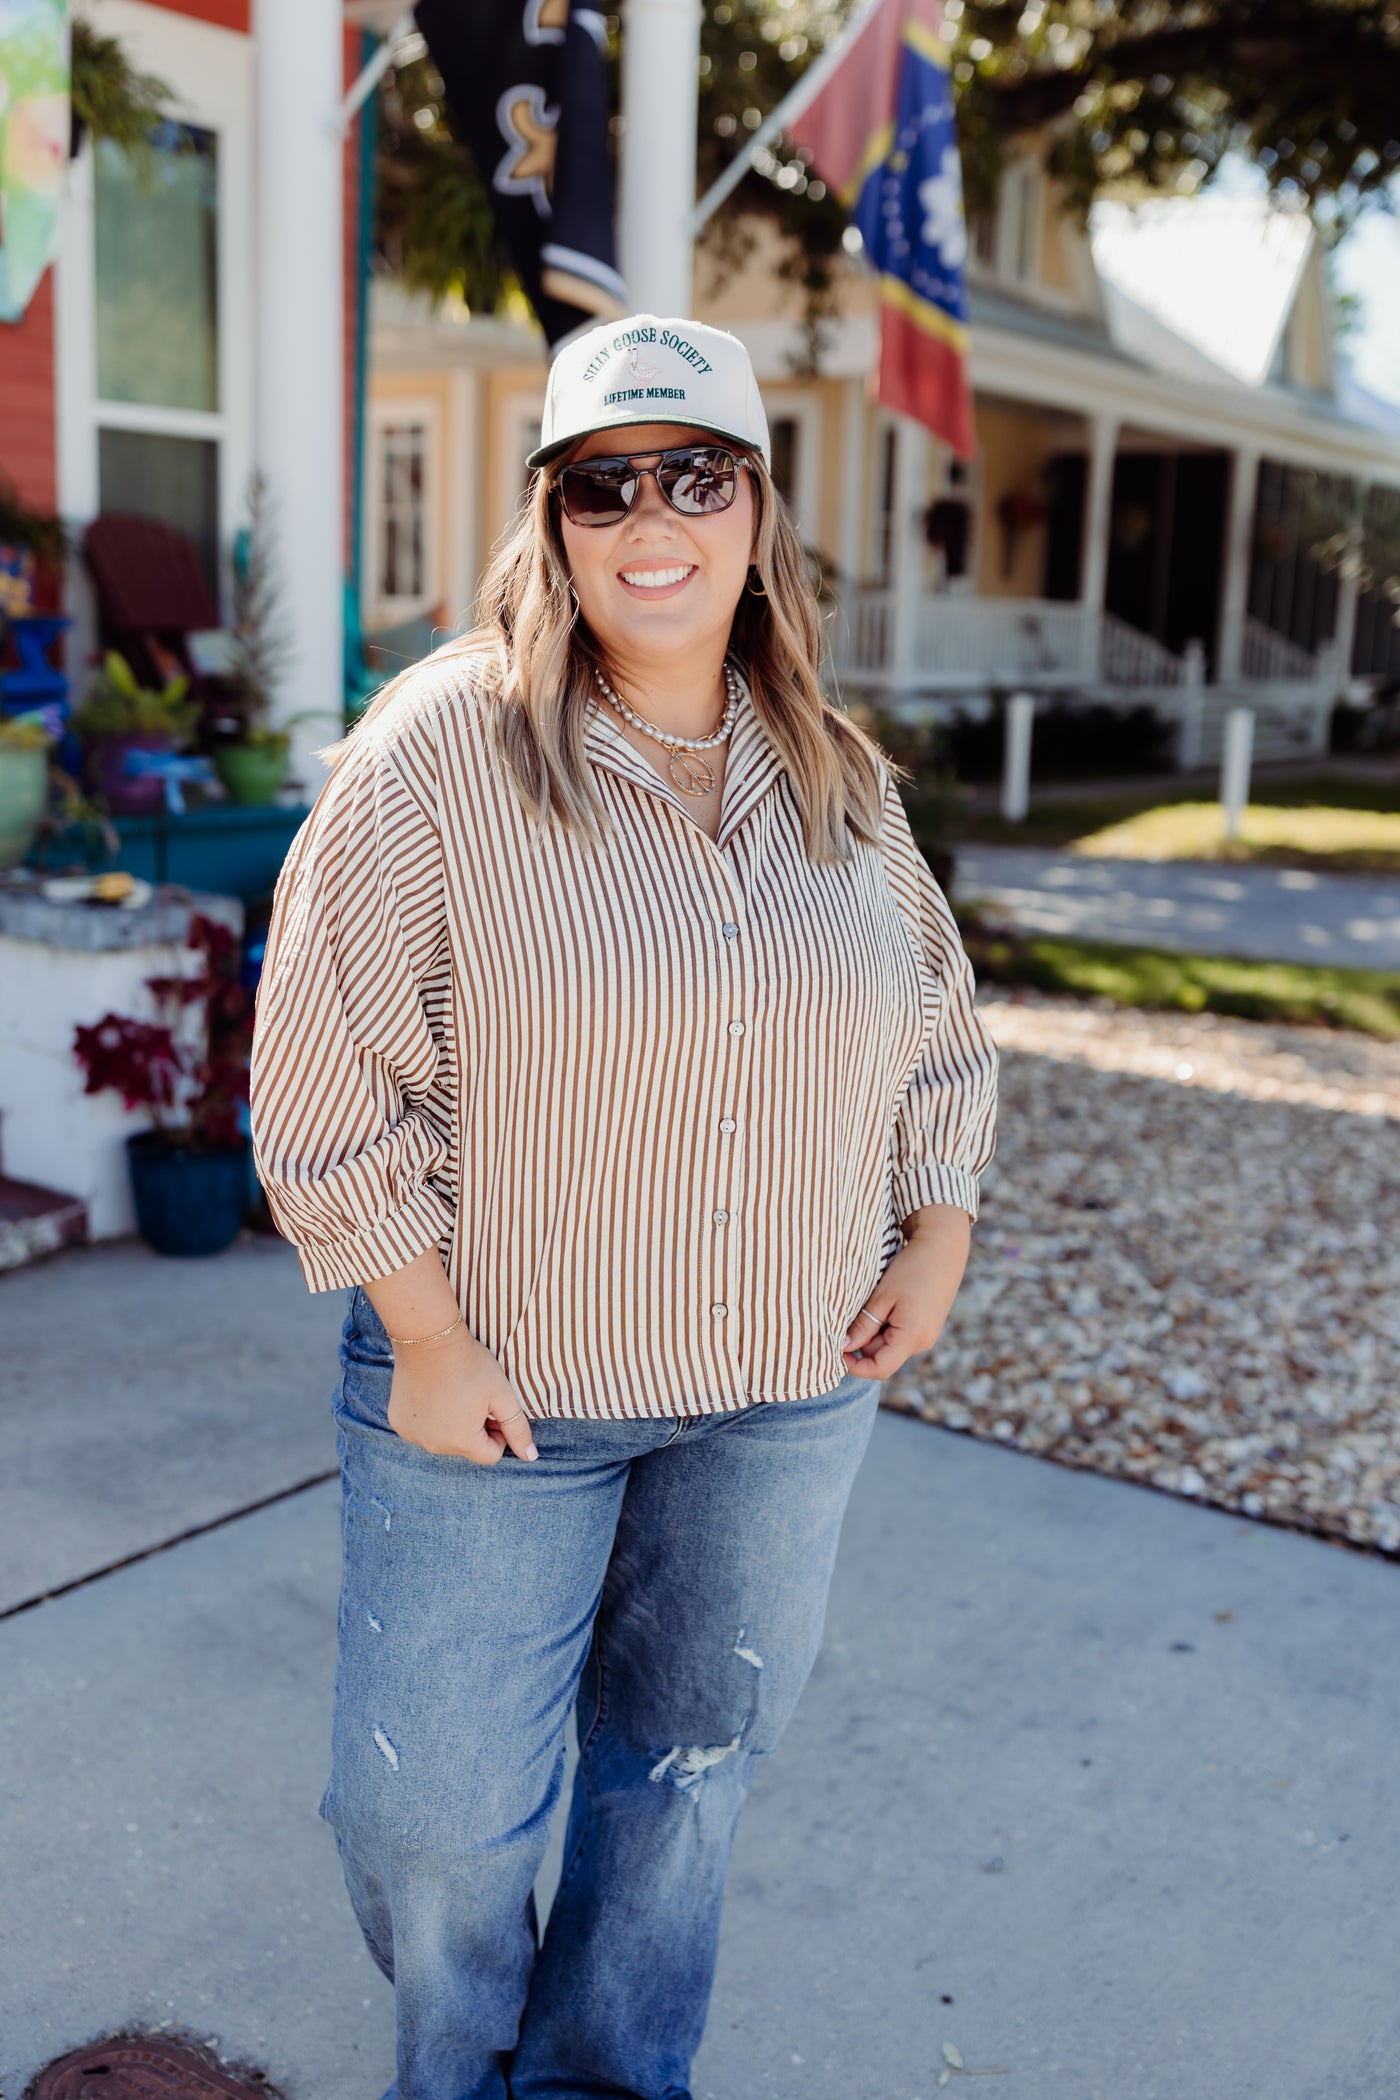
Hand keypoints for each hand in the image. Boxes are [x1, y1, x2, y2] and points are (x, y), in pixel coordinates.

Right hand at [387, 1325, 537, 1464]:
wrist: (429, 1338)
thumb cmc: (470, 1365)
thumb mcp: (502, 1394)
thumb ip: (517, 1428)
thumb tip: (531, 1457)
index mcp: (462, 1442)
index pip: (490, 1455)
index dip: (498, 1432)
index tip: (494, 1408)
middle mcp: (434, 1446)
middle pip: (466, 1448)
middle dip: (475, 1429)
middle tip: (475, 1397)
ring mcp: (412, 1435)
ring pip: (443, 1439)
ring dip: (452, 1424)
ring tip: (454, 1393)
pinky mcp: (398, 1422)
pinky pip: (421, 1429)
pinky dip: (429, 1417)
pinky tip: (433, 1393)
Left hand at [841, 1204, 971, 1380]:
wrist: (943, 1247)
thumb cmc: (912, 1269)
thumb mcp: (882, 1297)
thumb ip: (863, 1326)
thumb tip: (844, 1347)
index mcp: (912, 1338)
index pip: (879, 1369)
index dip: (854, 1366)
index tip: (836, 1350)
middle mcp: (922, 1342)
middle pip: (882, 1355)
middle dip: (863, 1340)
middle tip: (853, 1311)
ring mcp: (926, 1334)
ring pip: (889, 1344)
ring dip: (874, 1330)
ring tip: (874, 1301)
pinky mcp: (926, 1325)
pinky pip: (899, 1333)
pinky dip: (886, 1323)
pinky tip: (886, 1301)